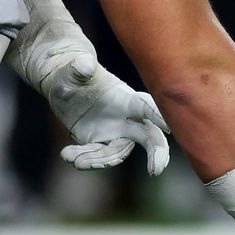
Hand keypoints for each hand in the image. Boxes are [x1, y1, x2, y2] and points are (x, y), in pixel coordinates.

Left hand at [44, 56, 170, 174]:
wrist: (65, 86)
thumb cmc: (73, 73)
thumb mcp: (73, 71)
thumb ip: (80, 67)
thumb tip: (84, 62)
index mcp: (126, 98)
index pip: (146, 107)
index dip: (158, 116)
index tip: (170, 129)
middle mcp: (127, 118)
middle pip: (149, 137)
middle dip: (157, 153)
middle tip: (155, 171)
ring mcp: (115, 132)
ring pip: (118, 153)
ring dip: (99, 161)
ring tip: (75, 160)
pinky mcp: (101, 143)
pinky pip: (99, 157)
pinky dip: (84, 159)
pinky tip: (66, 154)